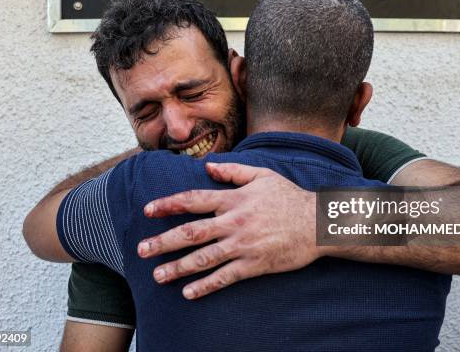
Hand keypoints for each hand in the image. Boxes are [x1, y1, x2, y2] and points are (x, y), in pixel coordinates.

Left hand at [137, 162, 319, 299]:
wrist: (318, 223)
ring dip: (178, 267)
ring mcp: (243, 245)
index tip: (147, 210)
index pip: (193, 200)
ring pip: (203, 258)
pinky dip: (206, 286)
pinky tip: (189, 293)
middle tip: (141, 250)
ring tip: (158, 276)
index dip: (168, 205)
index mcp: (234, 199)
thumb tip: (207, 166)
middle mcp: (234, 222)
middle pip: (191, 232)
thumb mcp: (263, 175)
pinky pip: (225, 277)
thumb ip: (233, 171)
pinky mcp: (254, 264)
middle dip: (163, 242)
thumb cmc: (289, 197)